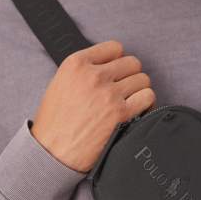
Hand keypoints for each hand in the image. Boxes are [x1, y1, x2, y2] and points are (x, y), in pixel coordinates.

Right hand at [30, 40, 155, 172]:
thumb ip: (84, 70)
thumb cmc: (55, 121)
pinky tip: (138, 109)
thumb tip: (109, 66)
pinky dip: (146, 103)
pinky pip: (148, 97)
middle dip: (130, 75)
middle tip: (123, 88)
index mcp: (76, 64)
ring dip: (139, 90)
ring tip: (130, 99)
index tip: (115, 71)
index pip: (114, 47)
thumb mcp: (60, 83)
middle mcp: (94, 76)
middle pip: (132, 62)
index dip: (117, 60)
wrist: (52, 152)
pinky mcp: (121, 113)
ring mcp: (109, 94)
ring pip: (142, 79)